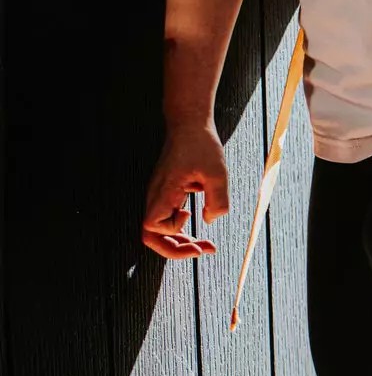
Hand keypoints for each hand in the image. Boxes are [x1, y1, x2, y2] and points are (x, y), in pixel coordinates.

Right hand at [142, 123, 228, 258]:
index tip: (191, 216)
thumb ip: (217, 200)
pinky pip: (166, 222)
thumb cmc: (201, 145)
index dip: (172, 232)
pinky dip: (181, 232)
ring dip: (180, 243)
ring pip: (159, 232)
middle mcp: (157, 196)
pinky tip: (199, 233)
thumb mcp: (218, 173)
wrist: (189, 125)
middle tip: (203, 249)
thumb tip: (209, 220)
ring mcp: (160, 197)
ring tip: (207, 246)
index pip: (151, 225)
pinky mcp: (167, 196)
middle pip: (151, 236)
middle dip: (175, 249)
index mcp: (164, 191)